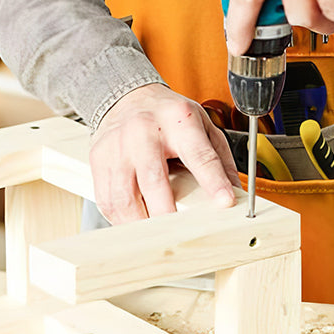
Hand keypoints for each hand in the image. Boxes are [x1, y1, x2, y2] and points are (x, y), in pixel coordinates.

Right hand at [89, 84, 239, 222]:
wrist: (127, 98)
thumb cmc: (169, 116)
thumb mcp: (203, 125)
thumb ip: (220, 159)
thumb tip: (235, 192)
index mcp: (178, 120)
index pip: (199, 155)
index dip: (213, 181)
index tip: (225, 203)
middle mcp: (144, 131)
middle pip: (154, 180)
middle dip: (167, 213)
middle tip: (181, 234)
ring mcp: (117, 146)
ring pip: (125, 196)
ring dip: (141, 223)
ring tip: (157, 236)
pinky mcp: (98, 160)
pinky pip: (107, 200)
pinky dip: (122, 219)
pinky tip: (136, 222)